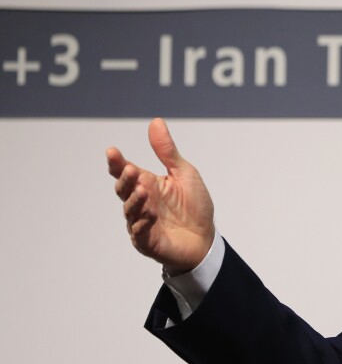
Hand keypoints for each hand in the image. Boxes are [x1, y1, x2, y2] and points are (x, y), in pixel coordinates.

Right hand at [107, 118, 214, 272]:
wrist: (206, 238)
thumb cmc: (195, 206)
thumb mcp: (184, 173)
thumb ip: (168, 151)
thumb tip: (155, 122)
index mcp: (147, 184)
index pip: (126, 172)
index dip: (117, 163)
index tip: (112, 151)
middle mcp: (141, 202)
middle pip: (124, 189)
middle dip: (125, 179)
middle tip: (130, 170)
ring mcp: (141, 222)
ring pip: (130, 210)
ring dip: (135, 200)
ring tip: (143, 191)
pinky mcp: (148, 241)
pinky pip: (140, 232)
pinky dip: (142, 223)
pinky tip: (149, 215)